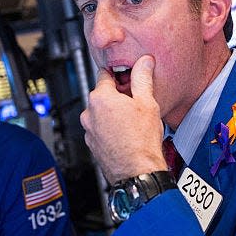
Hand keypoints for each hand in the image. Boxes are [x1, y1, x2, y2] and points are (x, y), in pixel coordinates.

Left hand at [80, 55, 167, 182]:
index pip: (105, 74)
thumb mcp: (147, 102)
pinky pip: (100, 129)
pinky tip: (126, 134)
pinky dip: (110, 128)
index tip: (130, 79)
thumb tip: (144, 62)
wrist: (137, 172)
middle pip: (103, 95)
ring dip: (114, 113)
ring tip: (133, 122)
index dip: (120, 76)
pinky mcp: (92, 144)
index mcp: (100, 98)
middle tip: (136, 103)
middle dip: (118, 96)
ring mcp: (89, 130)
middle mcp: (89, 113)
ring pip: (101, 113)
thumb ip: (143, 78)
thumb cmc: (141, 141)